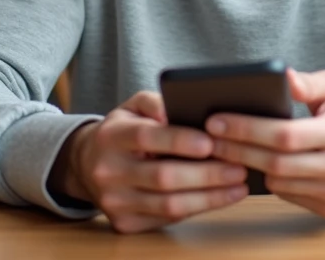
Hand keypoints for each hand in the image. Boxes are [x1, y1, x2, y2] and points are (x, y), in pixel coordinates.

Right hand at [51, 91, 248, 232]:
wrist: (86, 165)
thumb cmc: (122, 131)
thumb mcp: (132, 106)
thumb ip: (155, 102)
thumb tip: (178, 110)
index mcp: (111, 136)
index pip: (146, 138)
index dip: (179, 141)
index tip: (211, 142)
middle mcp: (108, 171)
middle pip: (162, 177)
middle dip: (206, 174)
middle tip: (238, 166)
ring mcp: (115, 201)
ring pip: (169, 205)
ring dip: (209, 197)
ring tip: (238, 185)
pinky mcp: (125, 223)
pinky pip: (167, 219)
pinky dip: (197, 209)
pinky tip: (219, 198)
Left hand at [207, 69, 324, 217]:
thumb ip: (309, 82)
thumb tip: (284, 77)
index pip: (285, 134)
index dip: (247, 129)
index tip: (217, 121)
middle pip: (277, 163)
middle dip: (237, 149)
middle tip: (210, 137)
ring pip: (278, 183)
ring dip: (247, 167)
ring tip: (223, 149)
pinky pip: (287, 196)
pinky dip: (267, 181)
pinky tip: (252, 164)